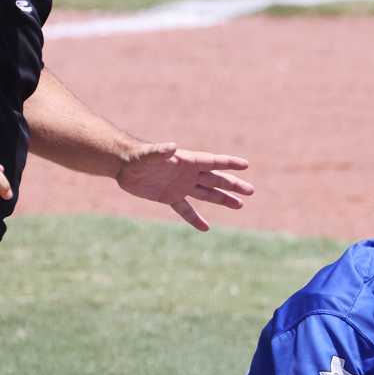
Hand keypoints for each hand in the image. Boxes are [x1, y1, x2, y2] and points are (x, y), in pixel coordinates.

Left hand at [116, 143, 254, 231]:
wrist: (123, 165)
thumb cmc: (137, 156)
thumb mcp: (149, 154)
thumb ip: (160, 151)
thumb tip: (171, 147)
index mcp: (187, 161)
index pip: (213, 162)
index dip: (229, 163)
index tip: (245, 165)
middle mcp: (188, 174)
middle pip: (216, 180)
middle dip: (233, 186)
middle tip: (250, 191)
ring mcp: (181, 186)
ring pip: (206, 194)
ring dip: (222, 200)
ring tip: (239, 205)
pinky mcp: (170, 197)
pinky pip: (186, 209)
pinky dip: (195, 219)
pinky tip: (206, 228)